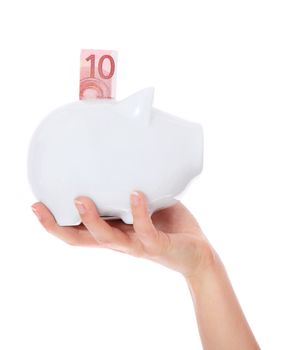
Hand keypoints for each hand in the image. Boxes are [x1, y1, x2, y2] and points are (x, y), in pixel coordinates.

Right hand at [31, 192, 215, 278]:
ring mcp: (137, 245)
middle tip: (41, 206)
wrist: (198, 253)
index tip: (36, 205)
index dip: (55, 223)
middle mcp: (120, 241)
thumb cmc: (169, 226)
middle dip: (59, 226)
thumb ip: (132, 189)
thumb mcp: (145, 205)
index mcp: (114, 231)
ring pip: (107, 238)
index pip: (78, 231)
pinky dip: (138, 212)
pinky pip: (145, 230)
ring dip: (92, 220)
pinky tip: (136, 194)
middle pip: (82, 240)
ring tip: (81, 200)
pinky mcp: (157, 246)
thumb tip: (125, 160)